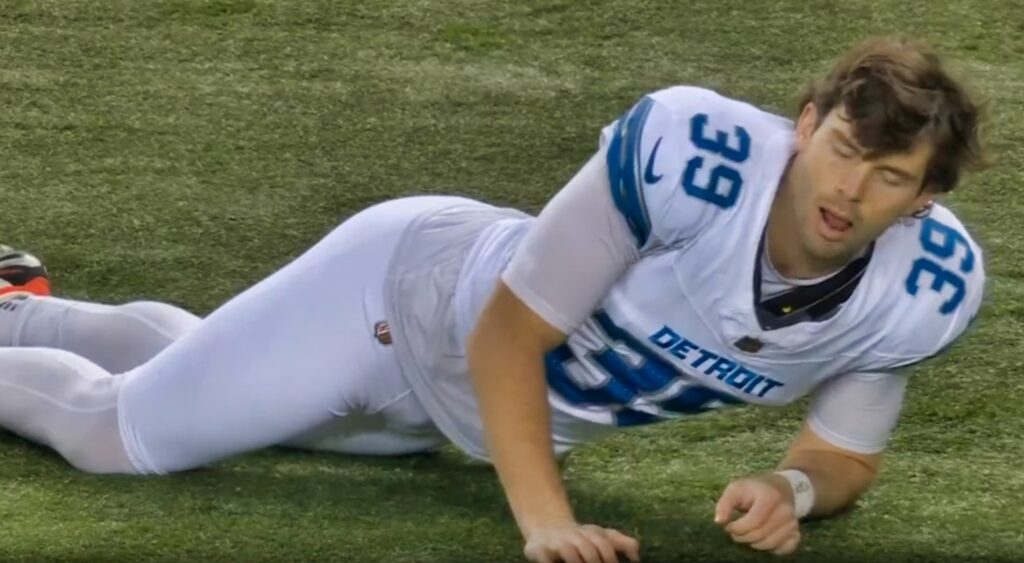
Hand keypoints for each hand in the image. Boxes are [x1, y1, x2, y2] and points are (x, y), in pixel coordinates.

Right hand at [523, 520, 640, 562]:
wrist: (547, 526)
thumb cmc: (580, 538)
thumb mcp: (601, 536)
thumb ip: (622, 543)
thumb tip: (636, 557)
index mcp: (591, 533)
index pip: (604, 545)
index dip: (610, 558)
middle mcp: (574, 536)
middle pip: (589, 550)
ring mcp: (557, 542)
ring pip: (570, 553)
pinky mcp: (539, 549)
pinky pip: (547, 559)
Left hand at [714, 475, 800, 554]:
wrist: (780, 487)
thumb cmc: (754, 489)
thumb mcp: (736, 489)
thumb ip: (724, 504)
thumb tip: (719, 522)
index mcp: (770, 496)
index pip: (754, 521)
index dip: (737, 528)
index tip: (728, 526)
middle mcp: (785, 510)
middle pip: (761, 534)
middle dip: (743, 537)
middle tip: (735, 532)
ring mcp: (793, 522)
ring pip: (772, 544)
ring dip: (755, 544)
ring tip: (747, 534)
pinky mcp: (796, 532)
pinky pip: (786, 549)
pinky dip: (772, 549)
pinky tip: (763, 539)